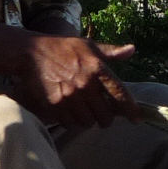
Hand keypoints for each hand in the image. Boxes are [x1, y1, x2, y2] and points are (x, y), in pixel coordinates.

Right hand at [15, 34, 138, 130]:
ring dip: (88, 120)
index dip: (131, 110)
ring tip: (84, 112)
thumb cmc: (63, 48)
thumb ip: (111, 52)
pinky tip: (69, 111)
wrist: (31, 51)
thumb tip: (132, 49)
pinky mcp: (55, 104)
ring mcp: (70, 95)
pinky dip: (71, 121)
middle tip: (102, 115)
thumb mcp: (88, 45)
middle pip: (105, 116)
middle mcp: (85, 83)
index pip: (120, 94)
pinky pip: (70, 123)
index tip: (136, 119)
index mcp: (97, 67)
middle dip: (106, 118)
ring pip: (88, 122)